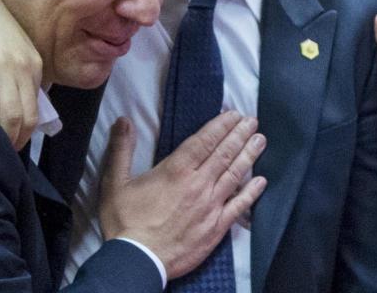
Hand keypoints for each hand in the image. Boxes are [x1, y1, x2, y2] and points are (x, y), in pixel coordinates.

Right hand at [0, 0, 40, 148]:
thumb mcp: (15, 48)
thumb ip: (20, 72)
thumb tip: (17, 102)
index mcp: (35, 65)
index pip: (37, 108)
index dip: (26, 131)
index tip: (14, 142)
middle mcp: (24, 69)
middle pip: (27, 117)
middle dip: (17, 141)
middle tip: (4, 154)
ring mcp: (2, 69)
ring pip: (11, 116)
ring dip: (3, 138)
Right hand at [99, 111, 266, 278]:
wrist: (137, 262)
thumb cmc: (125, 224)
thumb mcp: (115, 183)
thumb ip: (121, 150)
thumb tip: (123, 121)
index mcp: (176, 170)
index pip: (205, 140)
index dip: (221, 125)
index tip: (233, 114)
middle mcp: (198, 184)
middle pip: (224, 153)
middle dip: (240, 134)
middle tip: (252, 121)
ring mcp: (211, 206)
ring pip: (235, 174)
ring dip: (249, 155)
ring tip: (260, 140)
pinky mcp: (217, 227)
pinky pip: (239, 206)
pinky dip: (252, 192)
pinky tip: (262, 181)